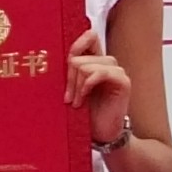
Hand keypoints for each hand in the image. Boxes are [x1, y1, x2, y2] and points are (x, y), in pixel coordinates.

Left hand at [65, 27, 130, 147]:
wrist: (100, 135)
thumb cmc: (84, 114)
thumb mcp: (71, 90)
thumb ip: (67, 73)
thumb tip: (48, 57)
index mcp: (95, 61)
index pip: (89, 36)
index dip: (76, 43)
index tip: (64, 62)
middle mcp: (107, 63)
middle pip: (79, 55)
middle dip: (68, 77)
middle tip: (67, 97)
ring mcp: (116, 72)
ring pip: (86, 65)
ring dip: (76, 85)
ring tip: (75, 102)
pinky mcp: (123, 82)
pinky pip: (100, 73)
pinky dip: (87, 85)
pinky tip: (83, 99)